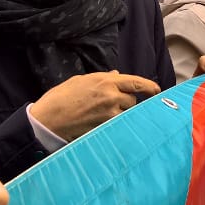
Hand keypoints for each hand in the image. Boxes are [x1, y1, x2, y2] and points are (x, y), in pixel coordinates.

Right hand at [29, 70, 161, 140]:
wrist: (48, 119)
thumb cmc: (61, 97)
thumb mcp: (81, 81)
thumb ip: (102, 78)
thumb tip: (118, 76)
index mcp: (105, 81)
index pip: (136, 83)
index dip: (150, 87)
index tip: (157, 90)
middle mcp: (111, 97)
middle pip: (132, 100)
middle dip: (126, 102)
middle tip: (110, 104)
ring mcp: (109, 114)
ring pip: (126, 114)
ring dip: (120, 114)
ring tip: (102, 114)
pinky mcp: (105, 128)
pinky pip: (117, 125)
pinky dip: (114, 124)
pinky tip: (103, 124)